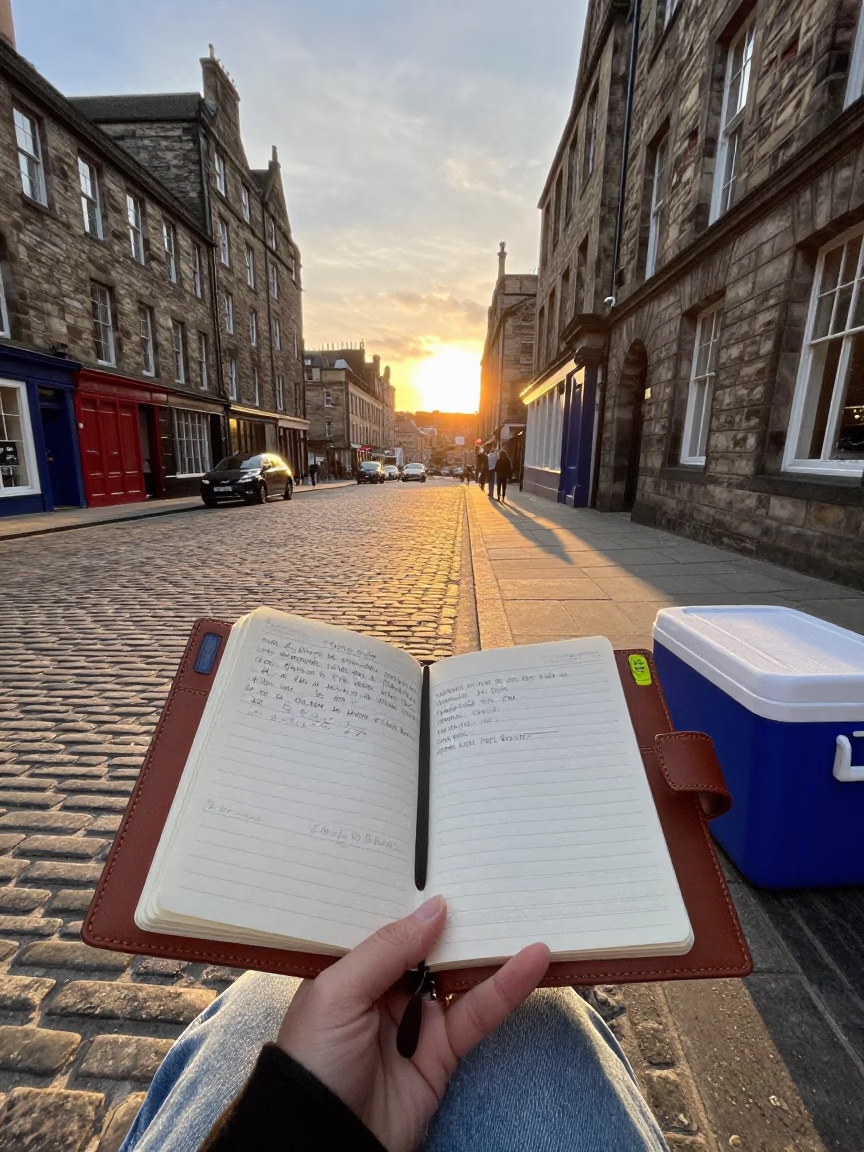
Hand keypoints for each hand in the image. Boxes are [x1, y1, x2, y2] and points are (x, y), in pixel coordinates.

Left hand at [277, 895, 549, 1151]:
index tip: (449, 861)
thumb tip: (437, 908)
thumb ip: (388, 949)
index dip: (416, 897)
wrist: (326, 1142)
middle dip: (460, 915)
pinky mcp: (443, 1052)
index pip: (388, 923)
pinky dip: (508, 986)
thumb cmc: (314, 1061)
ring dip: (490, 946)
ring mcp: (415, 1020)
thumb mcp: (338, 992)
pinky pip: (479, 1012)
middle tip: (495, 875)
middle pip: (430, 944)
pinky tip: (532, 959)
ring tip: (526, 909)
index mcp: (349, 968)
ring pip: (460, 974)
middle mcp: (383, 988)